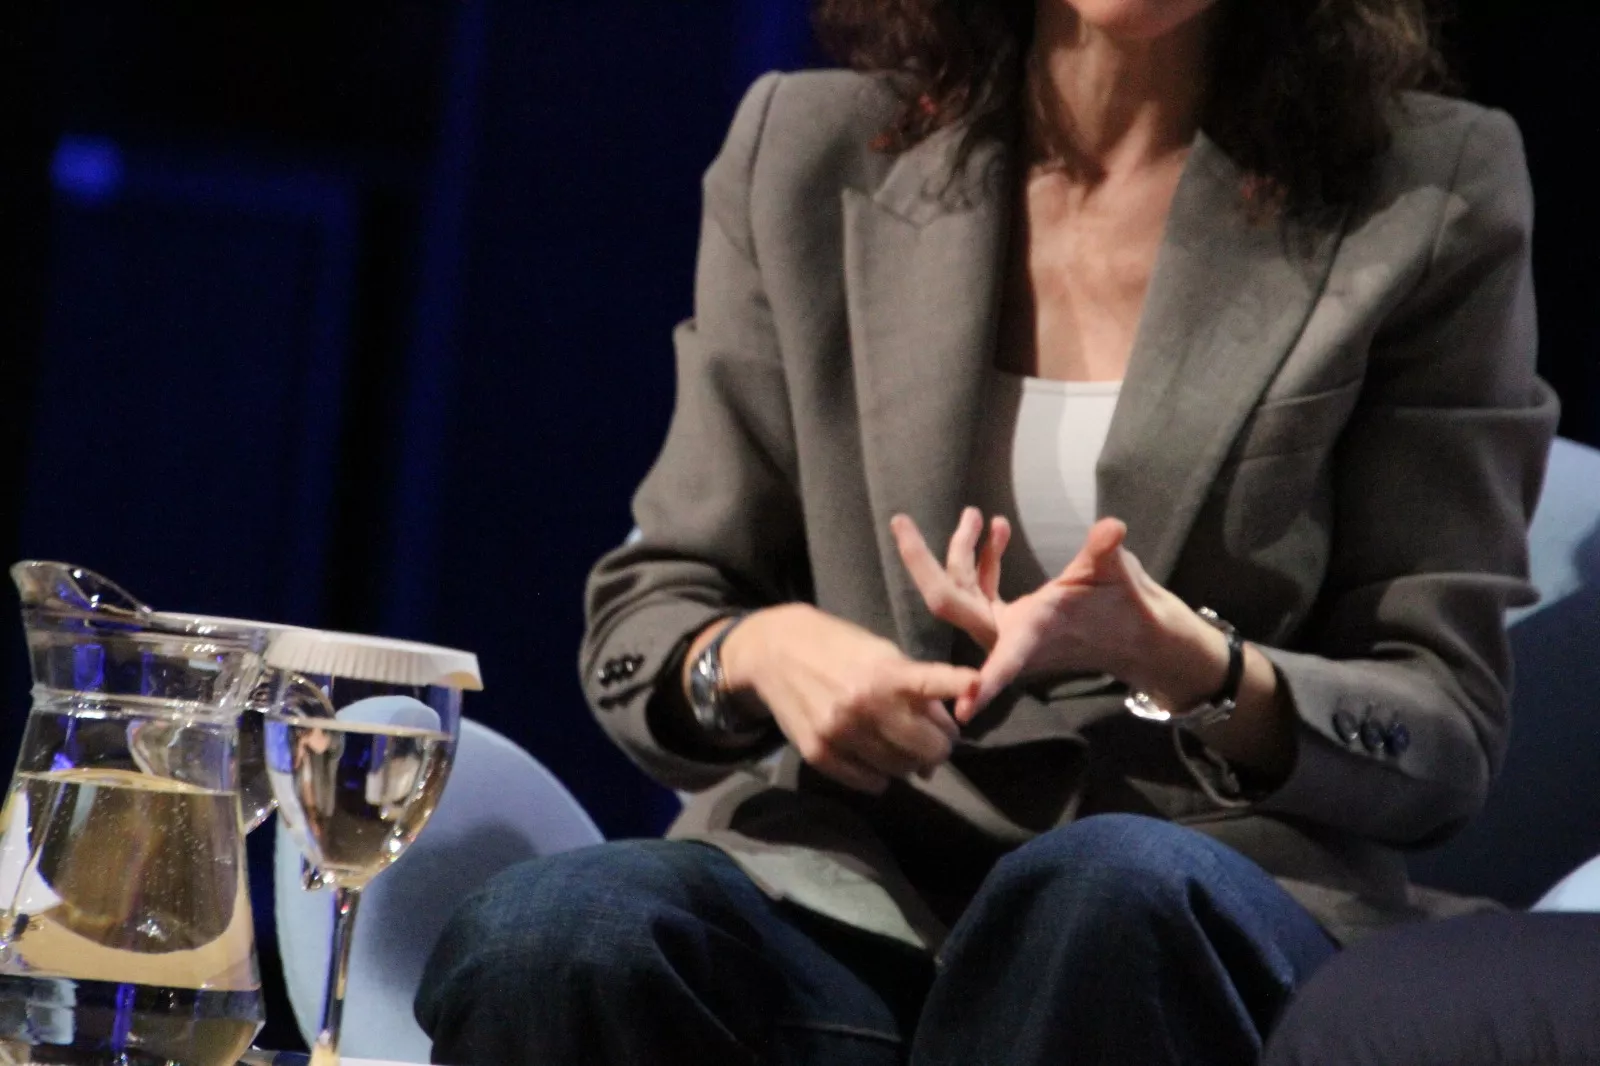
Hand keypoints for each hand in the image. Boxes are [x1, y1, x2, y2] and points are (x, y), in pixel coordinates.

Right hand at [717, 604, 975, 793]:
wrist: (775, 651)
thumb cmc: (838, 648)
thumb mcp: (881, 653)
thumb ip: (916, 688)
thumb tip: (947, 734)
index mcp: (885, 673)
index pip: (933, 683)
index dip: (961, 685)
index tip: (978, 685)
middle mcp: (865, 705)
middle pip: (930, 750)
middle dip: (939, 745)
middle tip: (932, 737)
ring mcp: (841, 734)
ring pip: (903, 771)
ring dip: (910, 761)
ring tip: (899, 743)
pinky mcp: (820, 755)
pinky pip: (872, 783)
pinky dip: (881, 774)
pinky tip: (873, 754)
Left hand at [896, 513, 1210, 720]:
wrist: (1138, 634)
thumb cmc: (1128, 610)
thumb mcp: (1117, 577)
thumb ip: (1106, 554)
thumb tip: (1113, 527)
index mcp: (1031, 635)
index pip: (996, 662)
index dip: (981, 687)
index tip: (961, 711)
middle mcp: (1008, 634)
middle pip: (949, 600)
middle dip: (922, 561)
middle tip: (900, 521)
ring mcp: (1005, 626)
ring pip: (962, 589)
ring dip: (962, 551)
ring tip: (977, 515)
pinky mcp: (1011, 617)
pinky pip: (980, 588)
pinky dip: (983, 559)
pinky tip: (997, 529)